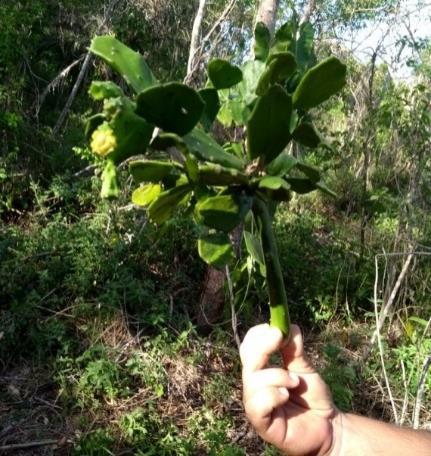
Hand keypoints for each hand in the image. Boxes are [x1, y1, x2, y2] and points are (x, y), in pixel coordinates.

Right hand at [240, 324, 338, 455]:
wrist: (329, 427)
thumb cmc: (312, 398)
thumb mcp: (304, 368)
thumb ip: (294, 350)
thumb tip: (289, 326)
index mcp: (260, 371)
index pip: (248, 347)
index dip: (258, 335)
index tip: (276, 329)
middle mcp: (253, 386)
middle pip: (247, 359)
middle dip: (264, 346)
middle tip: (281, 339)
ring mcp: (255, 404)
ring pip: (254, 380)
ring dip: (278, 375)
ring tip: (295, 382)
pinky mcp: (261, 423)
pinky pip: (257, 404)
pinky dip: (273, 395)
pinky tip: (286, 396)